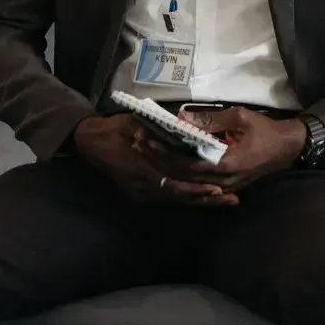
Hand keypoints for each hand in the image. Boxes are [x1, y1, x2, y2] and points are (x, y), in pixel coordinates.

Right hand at [72, 115, 236, 206]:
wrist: (91, 143)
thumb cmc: (115, 130)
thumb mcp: (136, 124)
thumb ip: (158, 130)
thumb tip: (182, 128)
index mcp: (143, 172)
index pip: (175, 185)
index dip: (197, 189)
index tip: (218, 188)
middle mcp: (144, 188)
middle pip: (181, 198)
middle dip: (207, 199)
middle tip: (233, 199)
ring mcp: (142, 193)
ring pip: (177, 200)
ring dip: (202, 201)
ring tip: (227, 200)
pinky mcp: (142, 194)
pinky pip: (170, 198)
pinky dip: (189, 197)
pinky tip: (206, 197)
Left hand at [135, 108, 307, 195]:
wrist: (289, 147)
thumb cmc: (267, 131)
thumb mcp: (240, 118)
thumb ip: (210, 119)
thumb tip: (182, 117)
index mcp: (226, 165)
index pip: (186, 163)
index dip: (164, 152)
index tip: (146, 138)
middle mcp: (222, 181)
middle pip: (181, 176)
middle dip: (157, 159)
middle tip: (137, 142)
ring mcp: (223, 187)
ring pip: (186, 182)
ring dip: (164, 166)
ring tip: (145, 150)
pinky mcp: (224, 185)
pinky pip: (196, 183)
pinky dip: (178, 172)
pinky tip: (165, 161)